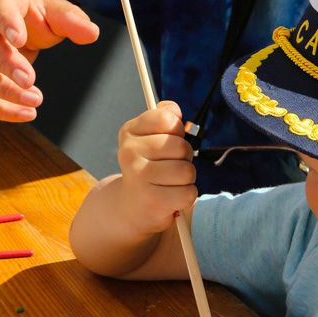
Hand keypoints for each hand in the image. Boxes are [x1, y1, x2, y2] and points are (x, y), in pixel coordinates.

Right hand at [0, 0, 99, 121]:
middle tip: (29, 80)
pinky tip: (25, 113)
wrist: (7, 21)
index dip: (6, 23)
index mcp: (1, 0)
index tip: (19, 39)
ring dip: (2, 91)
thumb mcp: (54, 10)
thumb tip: (92, 33)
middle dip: (6, 63)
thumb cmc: (33, 15)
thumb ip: (72, 20)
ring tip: (35, 101)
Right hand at [116, 101, 196, 234]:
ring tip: (171, 182)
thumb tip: (175, 110)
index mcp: (129, 132)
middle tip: (171, 165)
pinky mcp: (152, 201)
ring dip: (186, 179)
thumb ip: (164, 117)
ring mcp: (139, 177)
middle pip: (181, 147)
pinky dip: (186, 196)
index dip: (176, 130)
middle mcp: (129, 152)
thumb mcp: (151, 137)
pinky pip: (188, 193)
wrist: (130, 205)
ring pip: (186, 171)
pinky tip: (171, 197)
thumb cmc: (149, 166)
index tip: (167, 138)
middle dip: (184, 157)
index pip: (167, 118)